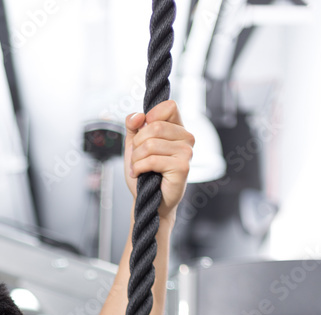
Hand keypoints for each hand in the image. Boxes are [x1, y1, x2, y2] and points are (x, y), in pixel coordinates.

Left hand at [123, 99, 194, 221]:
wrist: (148, 202)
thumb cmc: (144, 174)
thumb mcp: (134, 146)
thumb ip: (133, 126)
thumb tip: (138, 115)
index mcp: (178, 128)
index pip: (168, 106)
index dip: (150, 116)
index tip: (142, 134)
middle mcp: (187, 138)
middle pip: (154, 125)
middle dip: (137, 144)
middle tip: (136, 158)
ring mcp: (187, 152)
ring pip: (150, 144)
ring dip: (136, 159)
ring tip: (137, 168)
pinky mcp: (182, 167)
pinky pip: (152, 160)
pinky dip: (138, 168)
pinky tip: (140, 174)